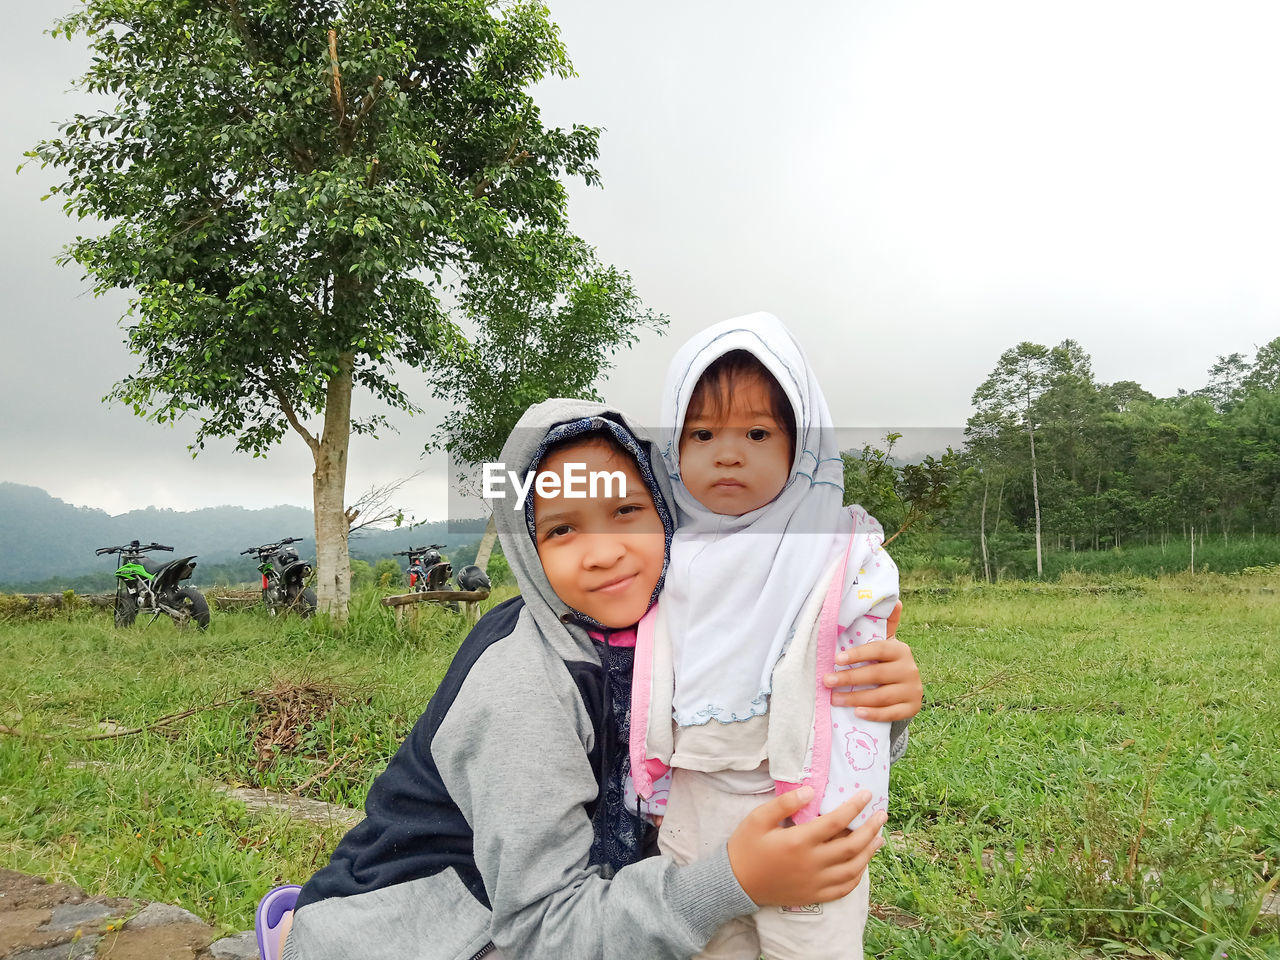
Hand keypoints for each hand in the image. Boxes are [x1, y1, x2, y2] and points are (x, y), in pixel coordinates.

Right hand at [726, 787, 885, 905]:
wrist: (735, 883)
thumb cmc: (746, 846)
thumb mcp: (758, 818)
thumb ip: (785, 803)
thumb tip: (811, 790)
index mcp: (799, 841)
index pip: (836, 821)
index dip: (854, 807)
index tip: (867, 794)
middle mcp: (812, 863)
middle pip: (851, 845)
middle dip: (871, 828)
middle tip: (882, 815)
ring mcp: (815, 882)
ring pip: (852, 868)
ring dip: (869, 852)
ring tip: (879, 838)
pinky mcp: (814, 896)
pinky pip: (844, 889)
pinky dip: (857, 876)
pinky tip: (862, 865)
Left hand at [824, 603, 921, 720]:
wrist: (905, 689)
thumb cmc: (886, 663)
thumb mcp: (886, 644)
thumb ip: (886, 624)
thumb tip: (895, 600)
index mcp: (901, 650)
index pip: (878, 650)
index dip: (857, 654)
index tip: (836, 659)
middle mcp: (910, 669)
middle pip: (876, 674)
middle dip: (849, 678)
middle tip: (826, 681)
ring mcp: (912, 690)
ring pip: (881, 696)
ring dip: (855, 698)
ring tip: (833, 699)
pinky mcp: (912, 708)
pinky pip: (891, 713)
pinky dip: (873, 714)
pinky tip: (857, 712)